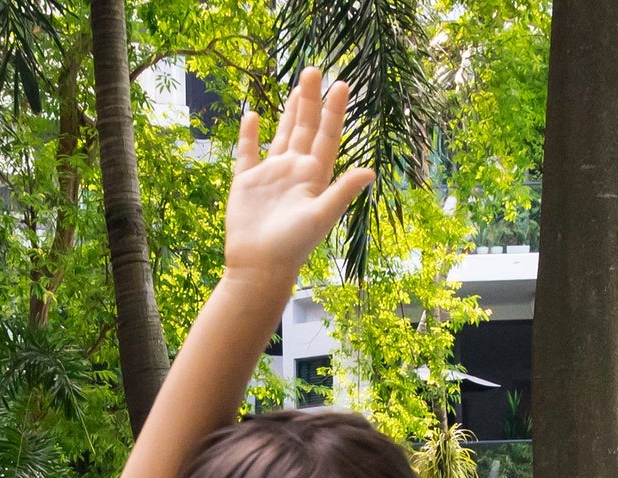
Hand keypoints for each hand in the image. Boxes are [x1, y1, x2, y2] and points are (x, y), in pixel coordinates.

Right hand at [224, 69, 374, 292]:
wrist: (258, 266)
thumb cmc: (292, 246)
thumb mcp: (321, 216)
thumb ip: (342, 191)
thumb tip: (371, 172)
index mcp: (314, 177)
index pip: (327, 137)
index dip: (335, 112)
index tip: (342, 85)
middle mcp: (294, 172)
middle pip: (305, 128)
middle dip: (311, 100)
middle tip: (316, 69)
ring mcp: (271, 176)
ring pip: (282, 135)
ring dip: (288, 111)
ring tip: (297, 87)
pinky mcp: (246, 183)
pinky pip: (247, 153)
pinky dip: (250, 135)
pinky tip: (253, 116)